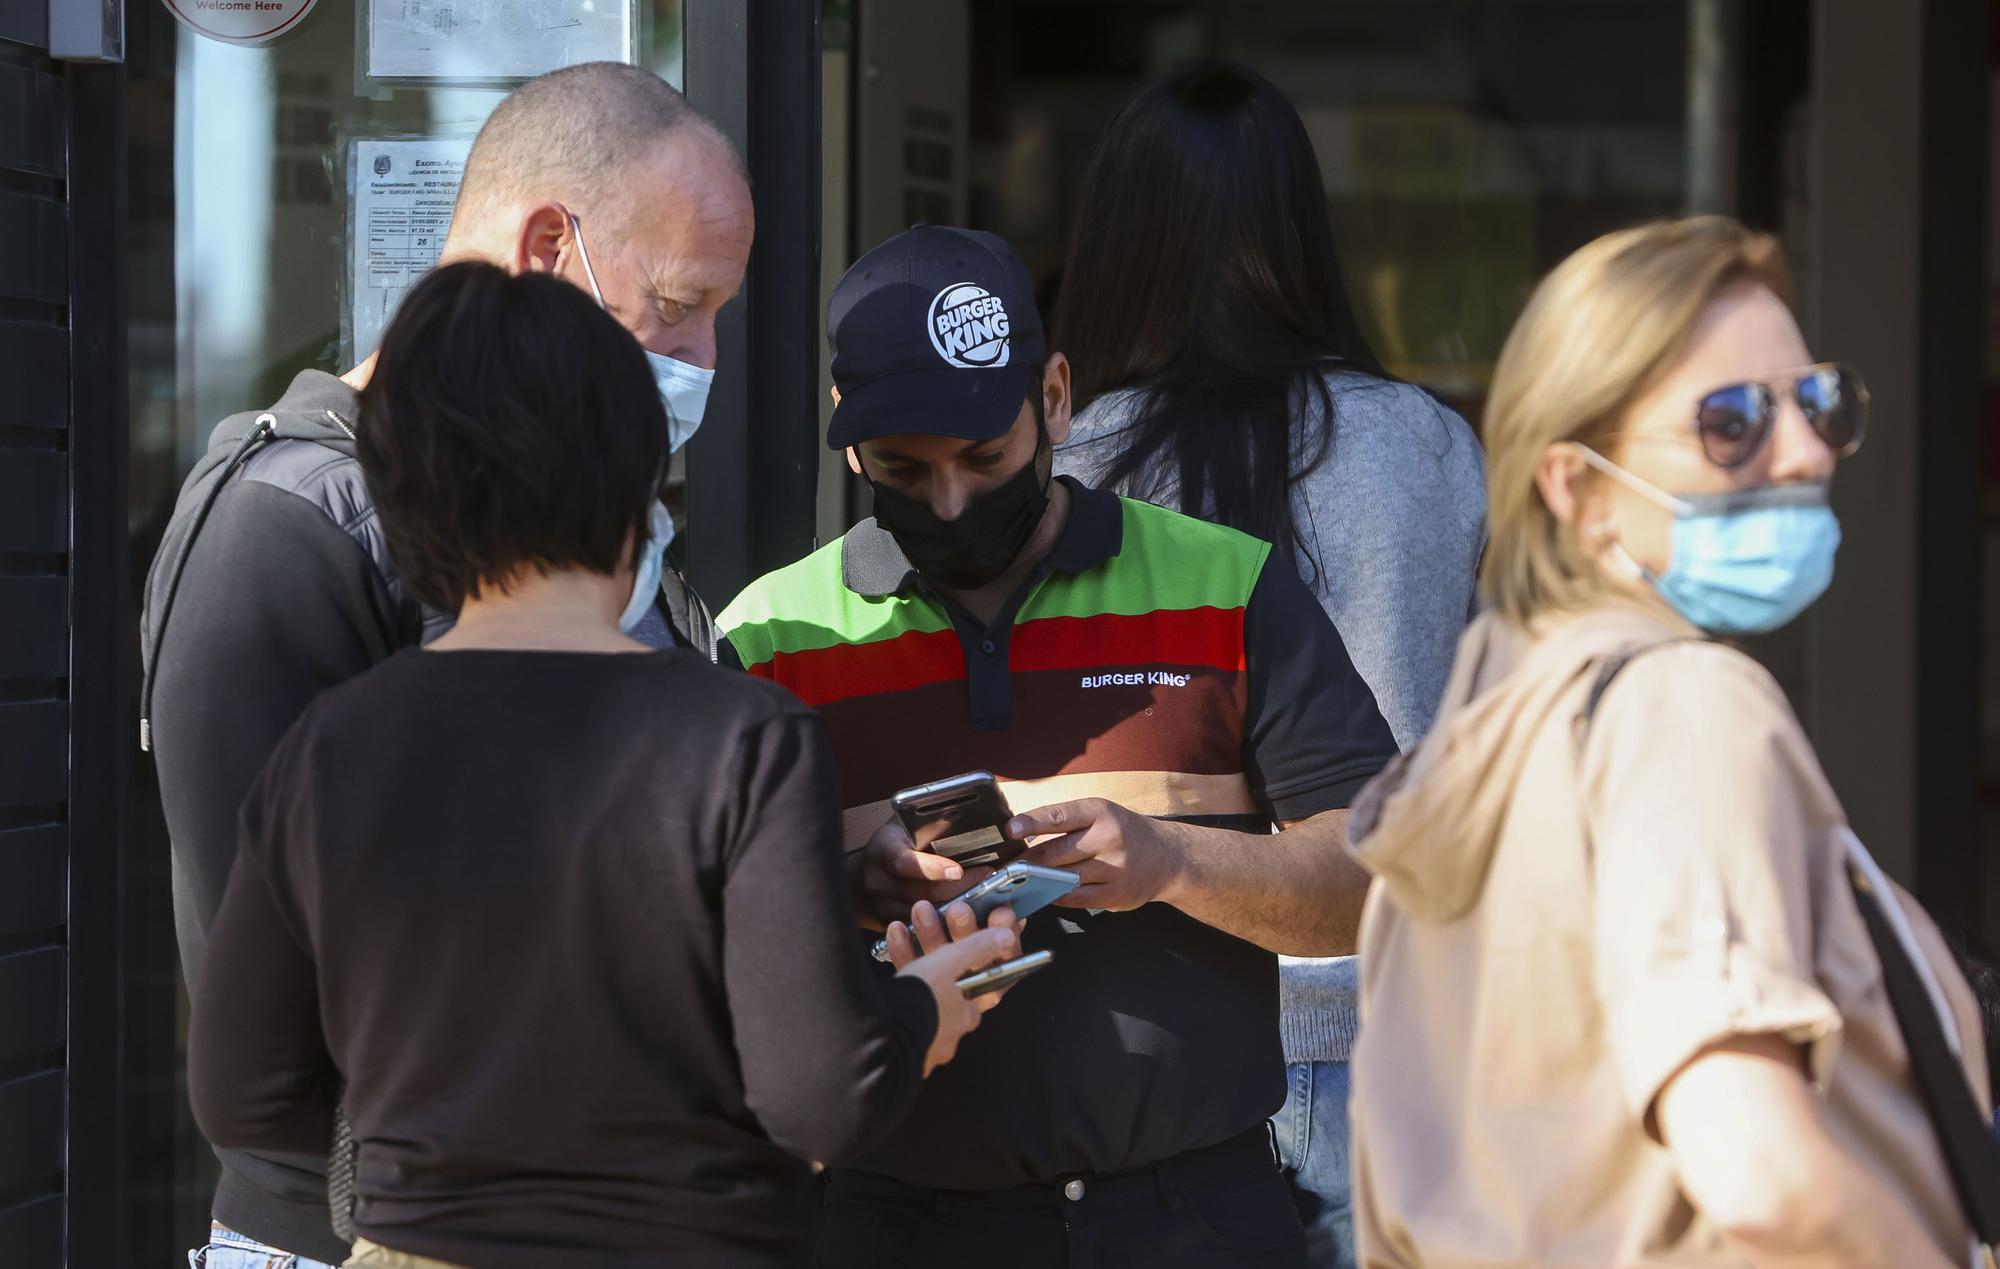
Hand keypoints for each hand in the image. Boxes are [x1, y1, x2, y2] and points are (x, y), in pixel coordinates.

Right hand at [849, 815, 993, 927]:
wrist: (859, 877)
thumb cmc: (895, 844)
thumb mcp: (906, 826)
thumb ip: (931, 823)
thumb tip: (974, 811)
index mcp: (883, 850)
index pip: (904, 861)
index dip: (931, 868)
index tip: (958, 870)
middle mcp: (877, 881)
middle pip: (920, 893)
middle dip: (956, 889)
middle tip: (987, 881)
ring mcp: (881, 907)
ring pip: (923, 915)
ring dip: (954, 907)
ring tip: (985, 898)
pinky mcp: (889, 926)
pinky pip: (921, 929)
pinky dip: (944, 922)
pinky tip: (967, 916)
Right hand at [888, 900, 1021, 1074]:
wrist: (876, 1039)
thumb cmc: (922, 1003)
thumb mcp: (952, 964)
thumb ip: (979, 948)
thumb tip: (1006, 935)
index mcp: (968, 1015)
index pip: (982, 979)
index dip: (977, 950)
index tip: (966, 928)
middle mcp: (948, 1028)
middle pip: (949, 976)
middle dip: (940, 941)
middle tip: (932, 915)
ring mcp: (921, 1032)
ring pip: (923, 981)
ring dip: (918, 946)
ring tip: (908, 921)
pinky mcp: (895, 1031)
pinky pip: (902, 991)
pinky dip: (900, 963)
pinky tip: (894, 938)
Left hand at [1008, 798, 1186, 911]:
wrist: (1169, 857)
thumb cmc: (1125, 832)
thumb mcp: (1101, 815)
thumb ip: (1068, 823)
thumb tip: (1024, 837)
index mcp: (1100, 812)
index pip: (1060, 816)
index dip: (1032, 822)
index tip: (1010, 829)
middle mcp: (1109, 837)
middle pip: (1057, 852)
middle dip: (1027, 861)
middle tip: (1004, 866)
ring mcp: (1115, 868)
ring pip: (1064, 877)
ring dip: (1039, 881)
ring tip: (1018, 882)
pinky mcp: (1117, 893)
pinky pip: (1077, 898)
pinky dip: (1058, 896)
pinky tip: (1047, 893)